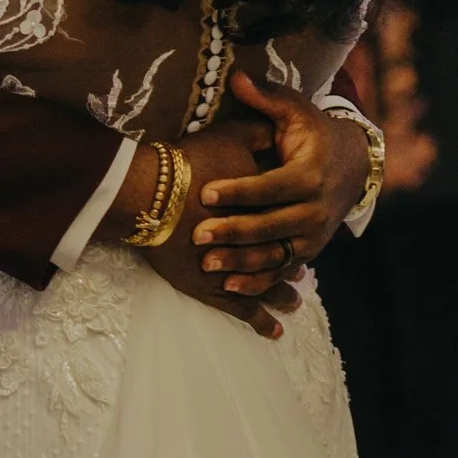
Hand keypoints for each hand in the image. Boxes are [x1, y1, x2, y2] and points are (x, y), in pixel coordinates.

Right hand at [103, 121, 296, 335]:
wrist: (149, 193)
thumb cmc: (188, 164)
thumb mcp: (229, 136)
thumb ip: (258, 132)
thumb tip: (275, 126)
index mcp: (268, 204)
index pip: (286, 216)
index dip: (296, 223)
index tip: (308, 230)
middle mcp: (260, 239)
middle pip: (281, 254)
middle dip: (293, 263)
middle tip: (304, 275)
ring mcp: (238, 267)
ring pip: (269, 285)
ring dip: (281, 292)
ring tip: (294, 302)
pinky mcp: (214, 287)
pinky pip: (244, 309)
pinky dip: (259, 320)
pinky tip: (273, 332)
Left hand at [190, 69, 374, 287]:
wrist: (353, 166)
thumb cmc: (313, 134)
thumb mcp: (295, 112)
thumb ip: (265, 98)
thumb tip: (236, 76)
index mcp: (310, 174)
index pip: (270, 186)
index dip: (238, 190)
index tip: (205, 192)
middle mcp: (315, 210)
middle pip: (270, 226)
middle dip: (233, 232)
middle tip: (197, 234)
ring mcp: (313, 236)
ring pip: (275, 256)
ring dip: (241, 263)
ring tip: (206, 264)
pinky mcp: (307, 253)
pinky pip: (280, 271)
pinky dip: (256, 282)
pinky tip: (228, 287)